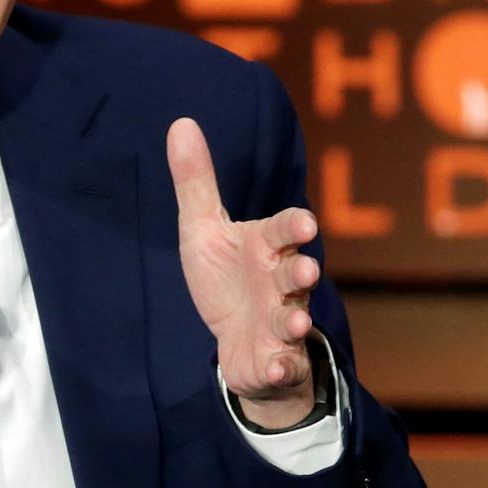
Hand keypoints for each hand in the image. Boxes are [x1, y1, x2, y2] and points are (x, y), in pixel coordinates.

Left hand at [166, 117, 320, 428]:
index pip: (284, 231)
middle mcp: (280, 283)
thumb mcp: (203, 229)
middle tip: (305, 270)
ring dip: (295, 320)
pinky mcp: (277, 358)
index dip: (293, 228)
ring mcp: (282, 322)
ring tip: (296, 321)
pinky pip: (284, 363)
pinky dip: (280, 365)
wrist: (238, 341)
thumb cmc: (226, 277)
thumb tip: (181, 122)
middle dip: (302, 272)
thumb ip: (196, 181)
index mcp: (265, 247)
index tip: (303, 224)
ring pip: (294, 320)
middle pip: (296, 274)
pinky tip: (273, 366)